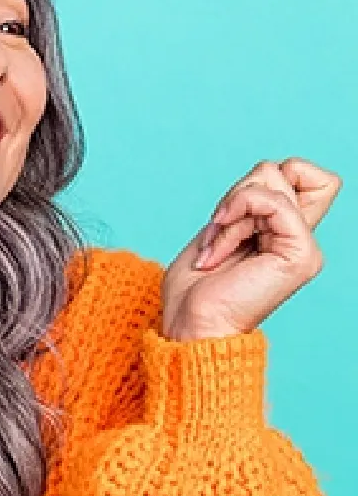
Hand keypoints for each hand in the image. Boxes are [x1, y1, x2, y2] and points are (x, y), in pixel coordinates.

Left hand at [161, 158, 342, 340]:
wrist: (191, 327)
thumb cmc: (194, 290)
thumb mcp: (219, 229)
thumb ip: (248, 201)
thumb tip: (268, 172)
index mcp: (283, 233)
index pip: (300, 173)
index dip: (262, 180)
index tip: (229, 216)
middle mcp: (299, 237)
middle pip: (284, 168)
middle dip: (238, 192)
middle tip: (218, 233)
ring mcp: (304, 246)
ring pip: (273, 178)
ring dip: (230, 210)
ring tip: (217, 248)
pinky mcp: (301, 254)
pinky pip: (273, 201)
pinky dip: (236, 217)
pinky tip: (219, 251)